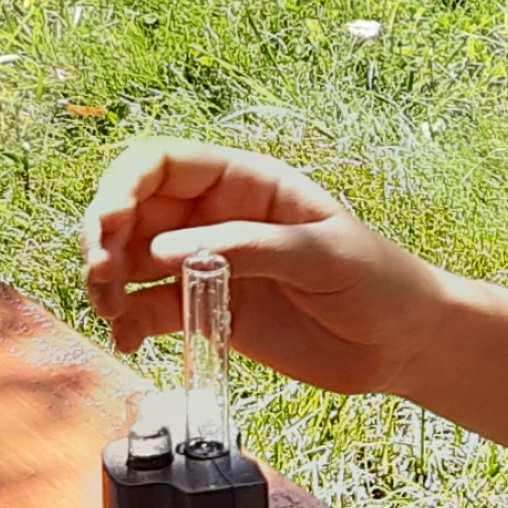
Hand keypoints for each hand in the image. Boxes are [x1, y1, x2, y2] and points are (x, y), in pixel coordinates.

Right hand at [80, 140, 448, 394]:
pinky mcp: (209, 311)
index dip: (124, 185)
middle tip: (101, 276)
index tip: (112, 225)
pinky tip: (130, 341)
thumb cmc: (381, 283)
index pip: (164, 163)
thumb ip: (249, 249)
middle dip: (104, 236)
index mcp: (248, 184)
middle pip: (134, 209)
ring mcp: (208, 265)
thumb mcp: (323, 256)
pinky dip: (129, 322)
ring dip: (106, 280)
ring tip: (112, 311)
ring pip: (132, 260)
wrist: (405, 343)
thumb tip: (167, 251)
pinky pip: (151, 309)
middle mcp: (217, 218)